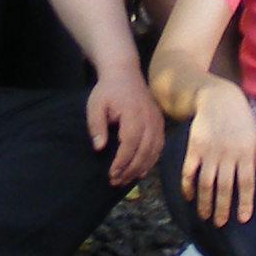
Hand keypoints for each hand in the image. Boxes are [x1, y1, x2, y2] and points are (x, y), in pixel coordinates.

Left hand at [88, 60, 167, 187]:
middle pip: (144, 150)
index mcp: (134, 114)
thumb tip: (99, 147)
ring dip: (141, 168)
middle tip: (116, 182)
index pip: (130, 143)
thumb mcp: (95, 105)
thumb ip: (96, 126)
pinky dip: (151, 160)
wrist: (125, 73)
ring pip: (154, 151)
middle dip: (130, 169)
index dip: (122, 161)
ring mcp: (157, 121)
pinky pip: (159, 146)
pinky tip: (141, 171)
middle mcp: (149, 119)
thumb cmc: (108, 90)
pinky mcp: (160, 123)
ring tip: (126, 180)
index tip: (112, 174)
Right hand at [176, 79, 255, 224]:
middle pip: (225, 187)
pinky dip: (187, 186)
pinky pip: (189, 170)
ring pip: (206, 183)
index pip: (247, 183)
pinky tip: (188, 197)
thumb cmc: (241, 120)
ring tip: (204, 217)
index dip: (245, 202)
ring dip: (205, 202)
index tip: (243, 219)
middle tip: (220, 224)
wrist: (218, 98)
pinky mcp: (194, 147)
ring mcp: (210, 151)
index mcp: (246, 153)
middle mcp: (228, 154)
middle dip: (222, 208)